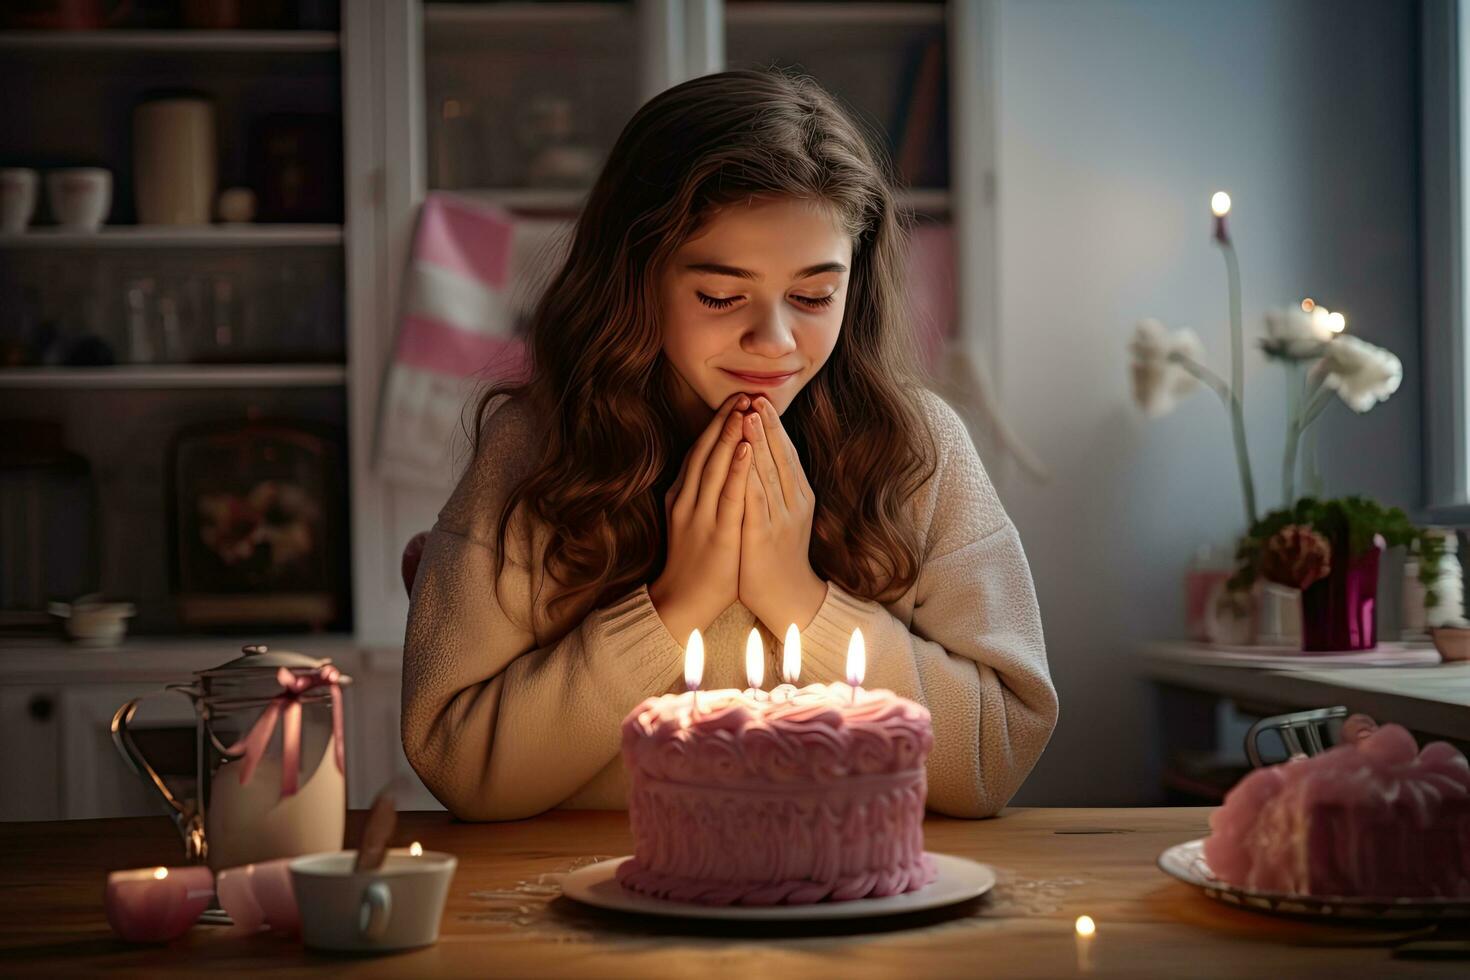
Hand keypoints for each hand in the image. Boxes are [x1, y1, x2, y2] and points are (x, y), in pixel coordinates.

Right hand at [649, 393, 753, 641]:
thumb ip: (697, 495)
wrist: (682, 603)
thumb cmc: (693, 564)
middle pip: (706, 452)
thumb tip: (711, 468)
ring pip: (716, 466)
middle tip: (742, 394)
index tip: (732, 403)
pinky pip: (729, 495)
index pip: (698, 452)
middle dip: (724, 421)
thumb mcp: (688, 521)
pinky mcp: (717, 534)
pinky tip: (746, 447)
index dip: (715, 426)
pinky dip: (738, 468)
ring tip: (745, 408)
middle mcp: (687, 500)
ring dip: (730, 434)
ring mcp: (701, 516)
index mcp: (681, 496)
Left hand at [739, 397, 826, 633]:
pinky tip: (741, 457)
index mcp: (799, 497)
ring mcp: (780, 519)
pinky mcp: (762, 535)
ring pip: (768, 473)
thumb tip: (765, 456)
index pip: (786, 453)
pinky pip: (754, 499)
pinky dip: (748, 475)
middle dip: (767, 425)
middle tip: (757, 396)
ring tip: (749, 415)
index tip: (762, 400)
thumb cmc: (780, 556)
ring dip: (758, 442)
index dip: (774, 426)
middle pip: (780, 457)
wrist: (789, 599)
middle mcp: (794, 504)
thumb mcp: (785, 516)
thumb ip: (779, 488)